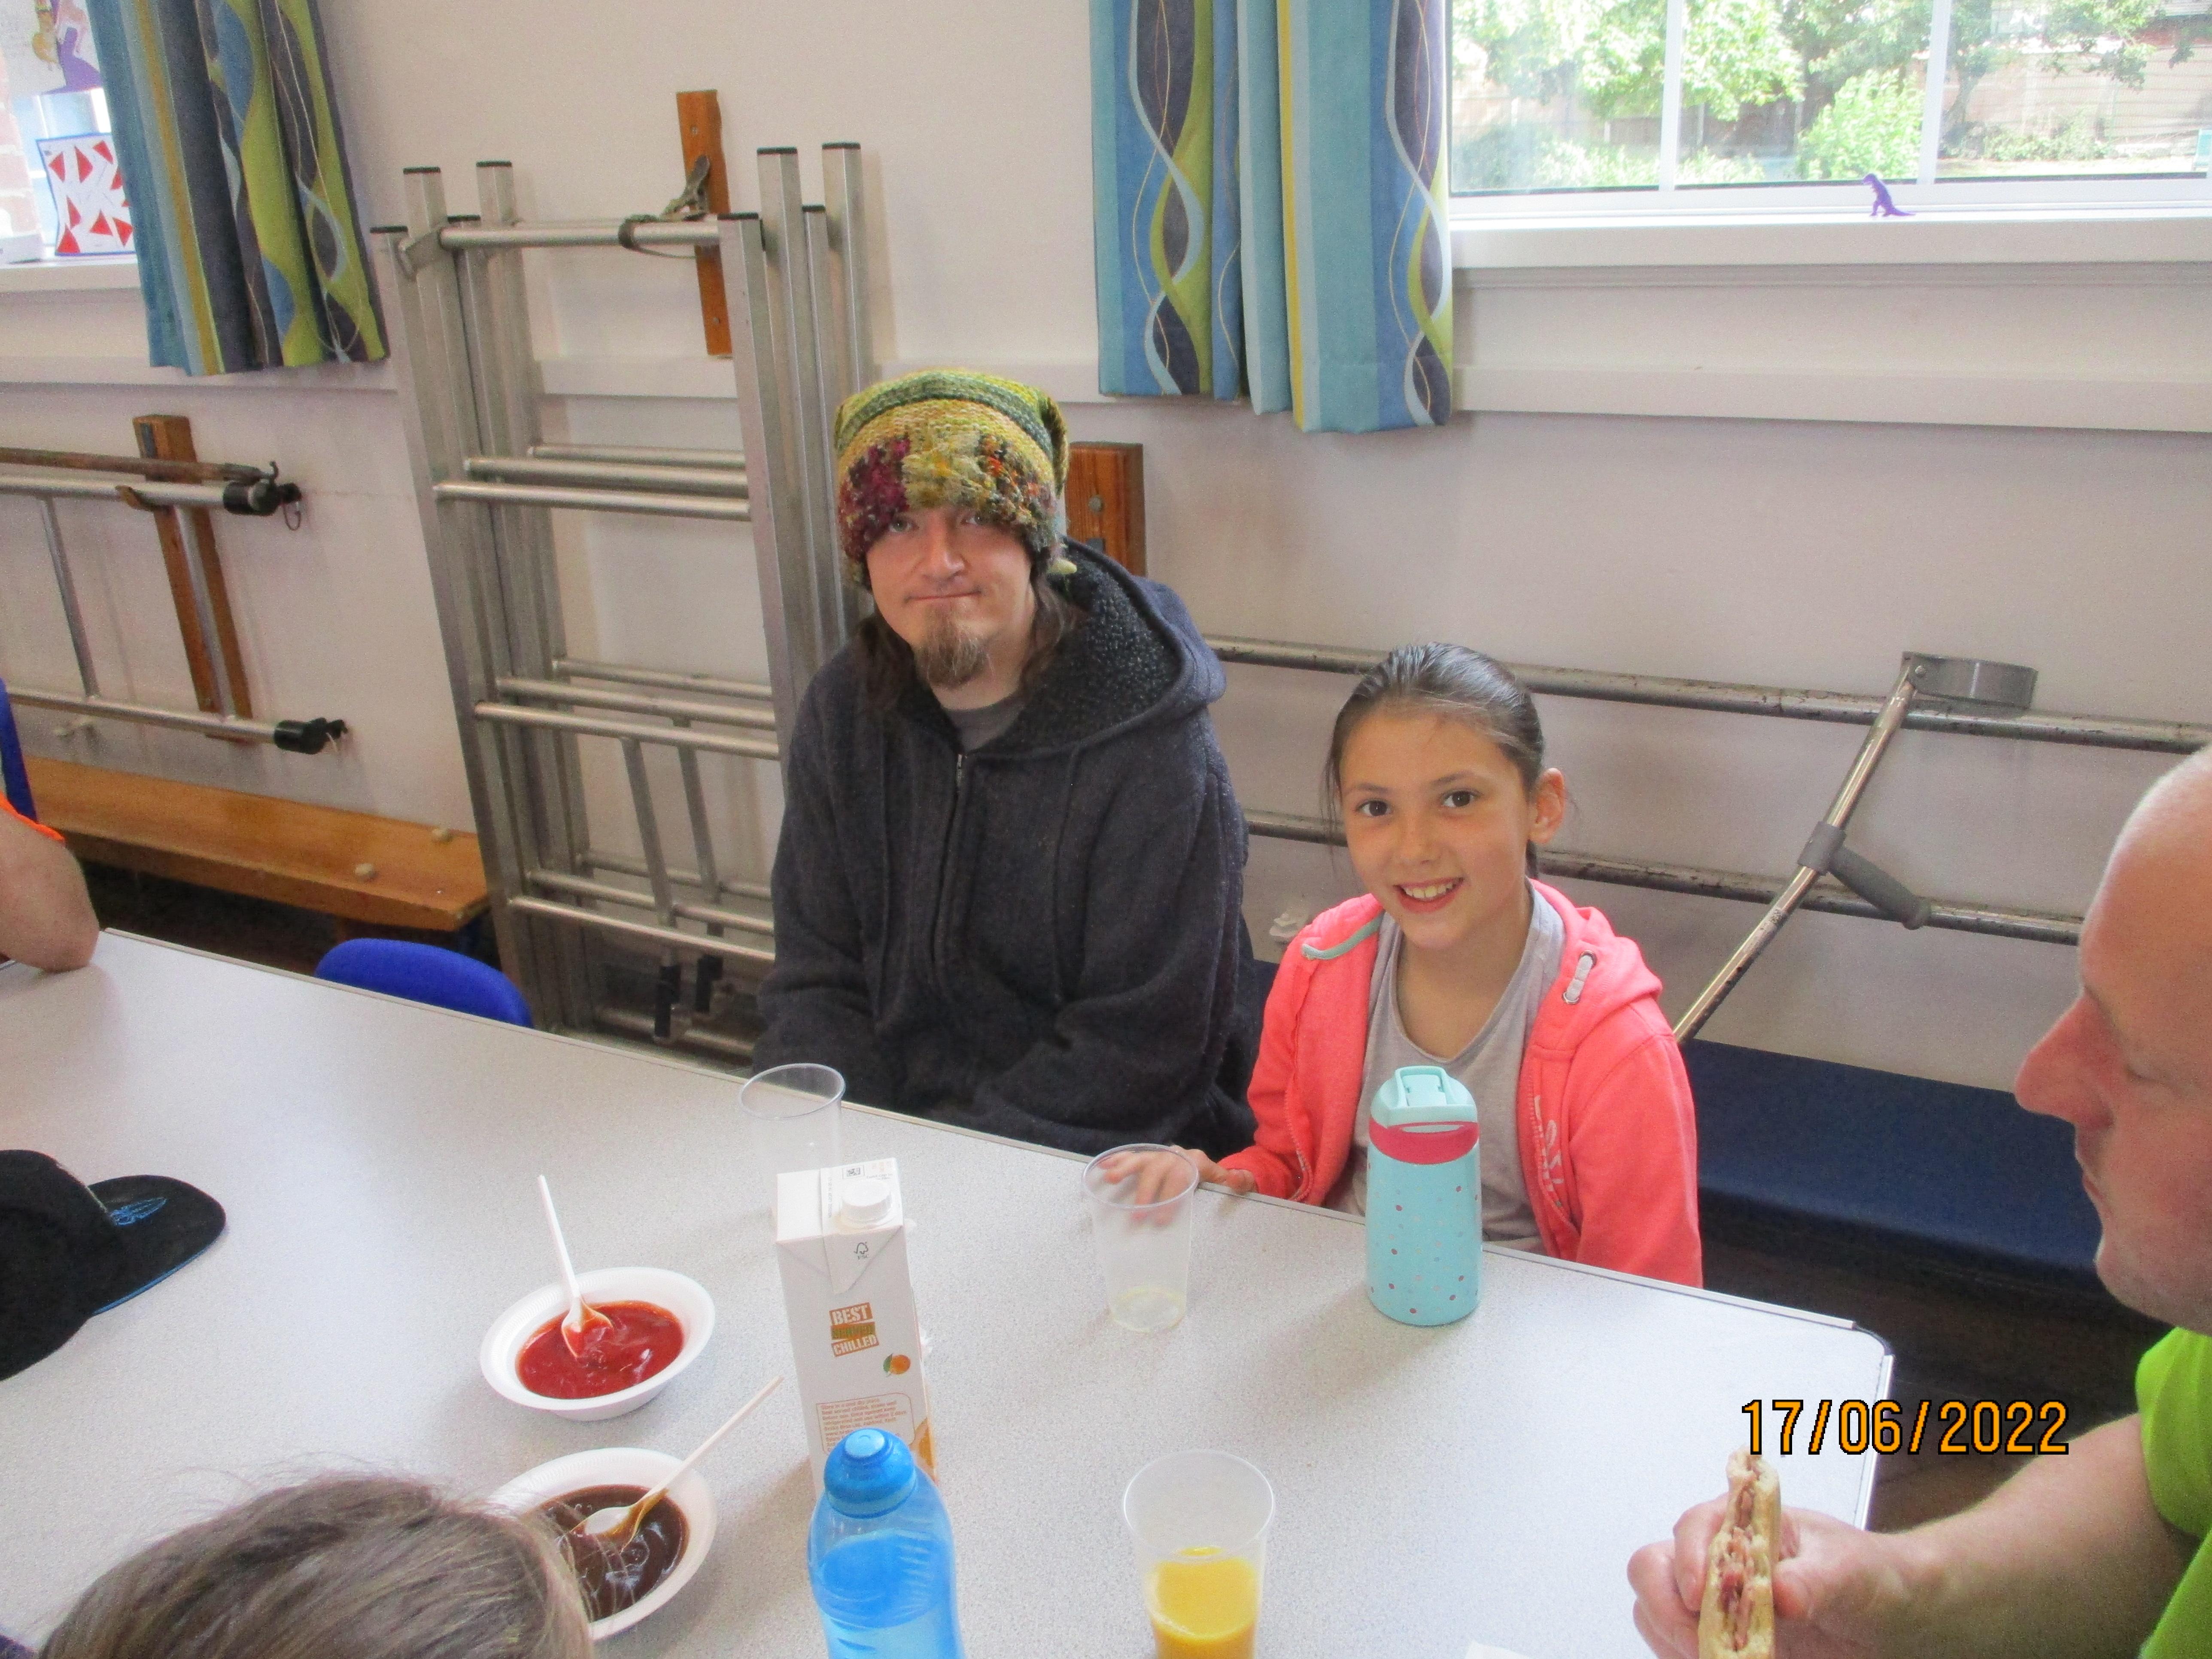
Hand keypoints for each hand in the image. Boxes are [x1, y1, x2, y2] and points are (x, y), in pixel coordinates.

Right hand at [1095, 1147, 1255, 1203]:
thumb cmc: (1216, 1178)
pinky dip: (1117, 1160)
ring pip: (1142, 1159)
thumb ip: (1238, 1181)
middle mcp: (1175, 1156)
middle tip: (1137, 1216)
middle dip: (1146, 1192)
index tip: (1162, 1220)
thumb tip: (1236, 1179)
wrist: (1206, 1163)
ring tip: (1111, 1179)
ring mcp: (1159, 1155)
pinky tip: (1103, 1167)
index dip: (1172, 1197)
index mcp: (1195, 1162)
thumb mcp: (1232, 1180)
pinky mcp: (1148, 1157)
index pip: (1183, 1178)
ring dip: (1125, 1168)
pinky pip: (1132, 1156)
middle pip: (1159, 1169)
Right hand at [1629, 1496, 1911, 1658]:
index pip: (1693, 1528)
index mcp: (1742, 1524)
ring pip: (1655, 1614)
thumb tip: (1779, 1592)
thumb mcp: (1851, 1573)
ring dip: (1675, 1641)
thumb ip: (1814, 1580)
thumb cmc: (1869, 1576)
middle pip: (1653, 1569)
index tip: (1700, 1598)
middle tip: (1702, 1645)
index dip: (1688, 1560)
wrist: (1892, 1618)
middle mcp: (1716, 1559)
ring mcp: (1713, 1602)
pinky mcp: (1719, 1639)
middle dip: (1667, 1608)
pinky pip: (1677, 1649)